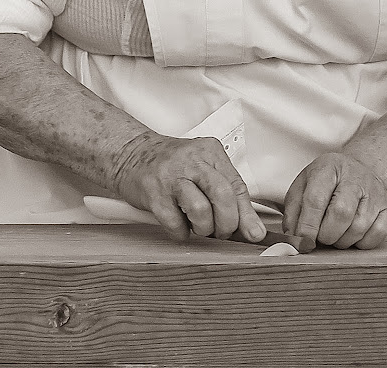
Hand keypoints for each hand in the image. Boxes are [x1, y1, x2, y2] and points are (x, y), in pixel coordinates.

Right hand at [111, 131, 266, 243]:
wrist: (132, 154)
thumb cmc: (173, 166)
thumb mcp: (205, 172)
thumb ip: (230, 198)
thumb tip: (254, 232)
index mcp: (211, 152)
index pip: (237, 186)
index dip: (246, 215)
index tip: (253, 233)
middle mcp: (193, 160)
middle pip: (223, 195)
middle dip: (227, 223)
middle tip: (221, 232)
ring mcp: (172, 176)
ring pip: (201, 210)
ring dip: (204, 229)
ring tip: (198, 227)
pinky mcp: (153, 193)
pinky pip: (175, 223)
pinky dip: (181, 232)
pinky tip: (179, 225)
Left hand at [282, 153, 386, 249]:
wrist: (359, 173)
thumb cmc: (326, 184)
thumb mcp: (303, 187)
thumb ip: (292, 212)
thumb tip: (293, 240)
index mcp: (328, 167)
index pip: (315, 199)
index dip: (307, 226)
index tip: (303, 242)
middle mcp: (355, 177)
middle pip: (341, 214)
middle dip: (326, 234)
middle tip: (321, 236)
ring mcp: (375, 192)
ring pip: (358, 228)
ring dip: (342, 240)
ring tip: (335, 232)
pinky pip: (376, 235)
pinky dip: (361, 243)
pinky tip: (352, 233)